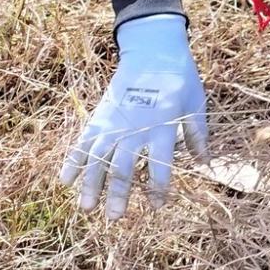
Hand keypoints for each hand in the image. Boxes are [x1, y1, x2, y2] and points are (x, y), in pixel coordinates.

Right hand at [58, 14, 208, 217]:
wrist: (153, 51)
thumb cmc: (179, 78)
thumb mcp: (196, 104)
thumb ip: (198, 134)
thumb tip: (205, 163)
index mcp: (162, 126)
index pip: (161, 164)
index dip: (159, 187)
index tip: (158, 206)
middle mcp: (135, 128)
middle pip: (124, 167)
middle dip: (119, 194)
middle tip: (115, 218)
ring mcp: (113, 123)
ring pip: (98, 159)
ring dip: (91, 184)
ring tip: (87, 209)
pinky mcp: (98, 117)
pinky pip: (82, 142)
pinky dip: (72, 161)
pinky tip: (64, 182)